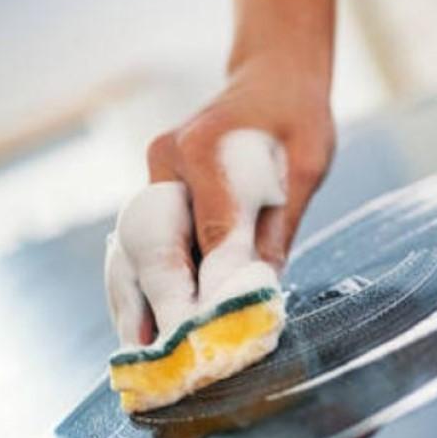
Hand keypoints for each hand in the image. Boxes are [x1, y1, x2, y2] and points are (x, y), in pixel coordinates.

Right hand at [105, 53, 333, 346]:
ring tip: (138, 356)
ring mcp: (152, 174)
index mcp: (208, 149)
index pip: (208, 233)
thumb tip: (259, 293)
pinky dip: (135, 286)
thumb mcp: (305, 167)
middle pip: (153, 244)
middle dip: (159, 306)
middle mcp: (167, 160)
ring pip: (131, 248)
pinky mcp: (151, 190)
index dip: (209, 289)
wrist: (269, 79)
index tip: (212, 334)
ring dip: (132, 303)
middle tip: (165, 358)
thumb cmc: (296, 120)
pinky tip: (137, 327)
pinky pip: (135, 243)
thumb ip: (279, 227)